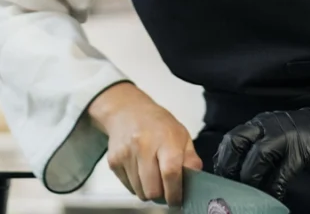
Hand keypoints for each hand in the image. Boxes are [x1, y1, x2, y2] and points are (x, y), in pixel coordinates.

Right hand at [88, 82, 202, 204]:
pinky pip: (128, 187)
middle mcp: (143, 146)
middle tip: (165, 187)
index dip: (175, 192)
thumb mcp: (181, 134)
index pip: (170, 173)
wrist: (127, 111)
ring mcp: (126, 154)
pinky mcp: (113, 161)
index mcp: (165, 139)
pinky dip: (136, 185)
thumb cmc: (158, 124)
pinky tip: (140, 170)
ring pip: (139, 192)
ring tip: (152, 175)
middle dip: (161, 194)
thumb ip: (190, 158)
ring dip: (148, 190)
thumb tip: (196, 179)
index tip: (177, 199)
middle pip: (153, 189)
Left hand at [212, 95, 309, 199]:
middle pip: (237, 143)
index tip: (219, 177)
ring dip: (250, 179)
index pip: (232, 138)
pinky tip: (273, 197)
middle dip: (229, 167)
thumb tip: (239, 170)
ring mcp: (285, 136)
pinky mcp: (302, 151)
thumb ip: (259, 146)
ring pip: (257, 157)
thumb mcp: (277, 134)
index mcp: (260, 123)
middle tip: (229, 187)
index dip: (222, 159)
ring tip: (249, 195)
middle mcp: (268, 126)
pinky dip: (274, 187)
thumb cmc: (307, 135)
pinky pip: (282, 172)